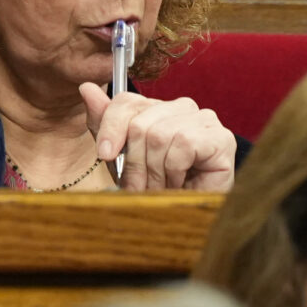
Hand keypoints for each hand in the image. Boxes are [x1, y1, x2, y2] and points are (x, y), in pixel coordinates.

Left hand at [80, 86, 235, 191]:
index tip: (104, 155)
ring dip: (155, 173)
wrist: (188, 218)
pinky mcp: (220, 137)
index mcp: (157, 109)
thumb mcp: (121, 158)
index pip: (126, 101)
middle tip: (140, 187)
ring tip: (161, 188)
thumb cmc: (157, 189)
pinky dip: (175, 171)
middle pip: (140, 123)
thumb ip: (105, 122)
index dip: (111, 128)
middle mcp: (182, 107)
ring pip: (160, 135)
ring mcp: (204, 120)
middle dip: (135, 163)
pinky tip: (181, 183)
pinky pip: (184, 145)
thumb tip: (86, 87)